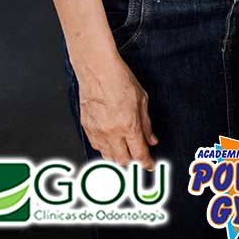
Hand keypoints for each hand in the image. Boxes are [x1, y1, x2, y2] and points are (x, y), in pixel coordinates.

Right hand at [74, 53, 157, 169]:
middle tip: (138, 161)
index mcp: (128, 126)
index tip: (149, 166)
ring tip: (125, 157)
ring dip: (117, 159)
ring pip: (107, 157)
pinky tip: (111, 146)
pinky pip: (96, 147)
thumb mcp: (143, 101)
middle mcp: (112, 133)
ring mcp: (97, 132)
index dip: (145, 163)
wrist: (97, 72)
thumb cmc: (121, 81)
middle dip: (132, 164)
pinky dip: (105, 150)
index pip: (139, 154)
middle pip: (122, 160)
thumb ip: (146, 124)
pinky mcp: (86, 128)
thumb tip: (152, 140)